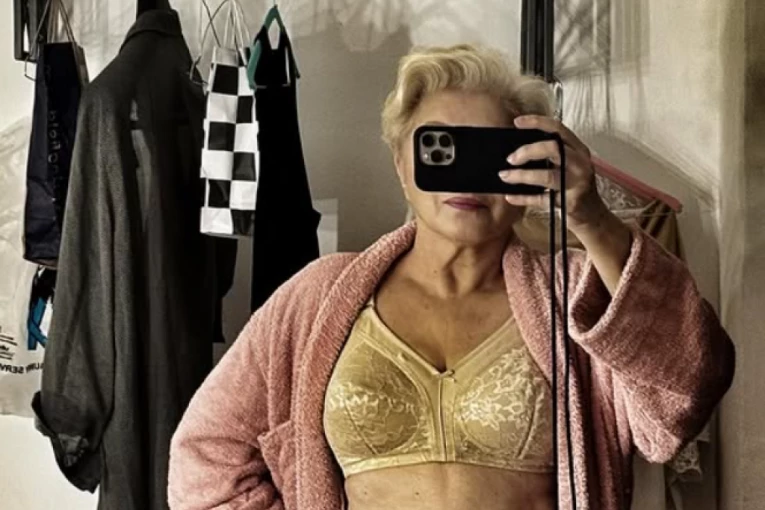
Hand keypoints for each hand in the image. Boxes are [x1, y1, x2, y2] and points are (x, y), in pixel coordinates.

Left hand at [498, 115, 607, 232]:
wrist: (593, 216)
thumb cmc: (574, 187)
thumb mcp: (570, 166)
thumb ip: (552, 156)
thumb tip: (517, 150)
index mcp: (579, 150)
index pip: (558, 129)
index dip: (537, 122)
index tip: (517, 122)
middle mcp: (581, 164)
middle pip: (553, 148)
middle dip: (527, 151)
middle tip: (510, 158)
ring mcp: (577, 184)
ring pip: (546, 176)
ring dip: (521, 175)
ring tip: (504, 176)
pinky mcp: (570, 203)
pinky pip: (541, 199)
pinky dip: (523, 198)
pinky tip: (510, 196)